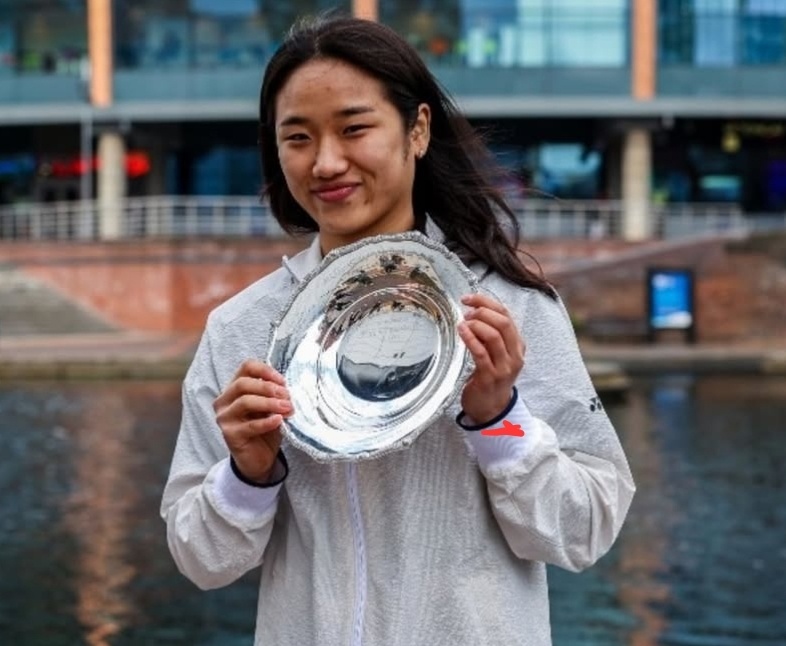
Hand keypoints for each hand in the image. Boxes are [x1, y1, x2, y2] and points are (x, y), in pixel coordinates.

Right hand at [213, 359, 292, 482]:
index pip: (246, 367)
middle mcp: (224, 401)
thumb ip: (273, 394)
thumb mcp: (270, 407)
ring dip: (270, 403)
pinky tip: (279, 420)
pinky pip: (250, 425)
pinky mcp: (229, 435)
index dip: (265, 371)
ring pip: (245, 402)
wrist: (259, 459)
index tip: (283, 381)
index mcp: (234, 389)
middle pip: (243, 384)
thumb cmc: (265, 429)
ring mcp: (224, 418)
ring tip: (288, 408)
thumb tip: (287, 385)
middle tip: (287, 396)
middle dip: (268, 388)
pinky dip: (267, 422)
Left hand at [457, 293, 524, 423]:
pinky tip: (461, 331)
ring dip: (476, 324)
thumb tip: (474, 311)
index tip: (469, 298)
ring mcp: (504, 367)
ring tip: (463, 322)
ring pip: (494, 336)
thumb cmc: (490, 377)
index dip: (487, 302)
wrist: (491, 409)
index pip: (507, 315)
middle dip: (483, 311)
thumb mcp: (496, 354)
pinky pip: (481, 353)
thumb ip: (491, 335)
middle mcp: (515, 355)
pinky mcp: (490, 377)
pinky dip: (470, 338)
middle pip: (503, 322)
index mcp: (518, 345)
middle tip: (466, 311)